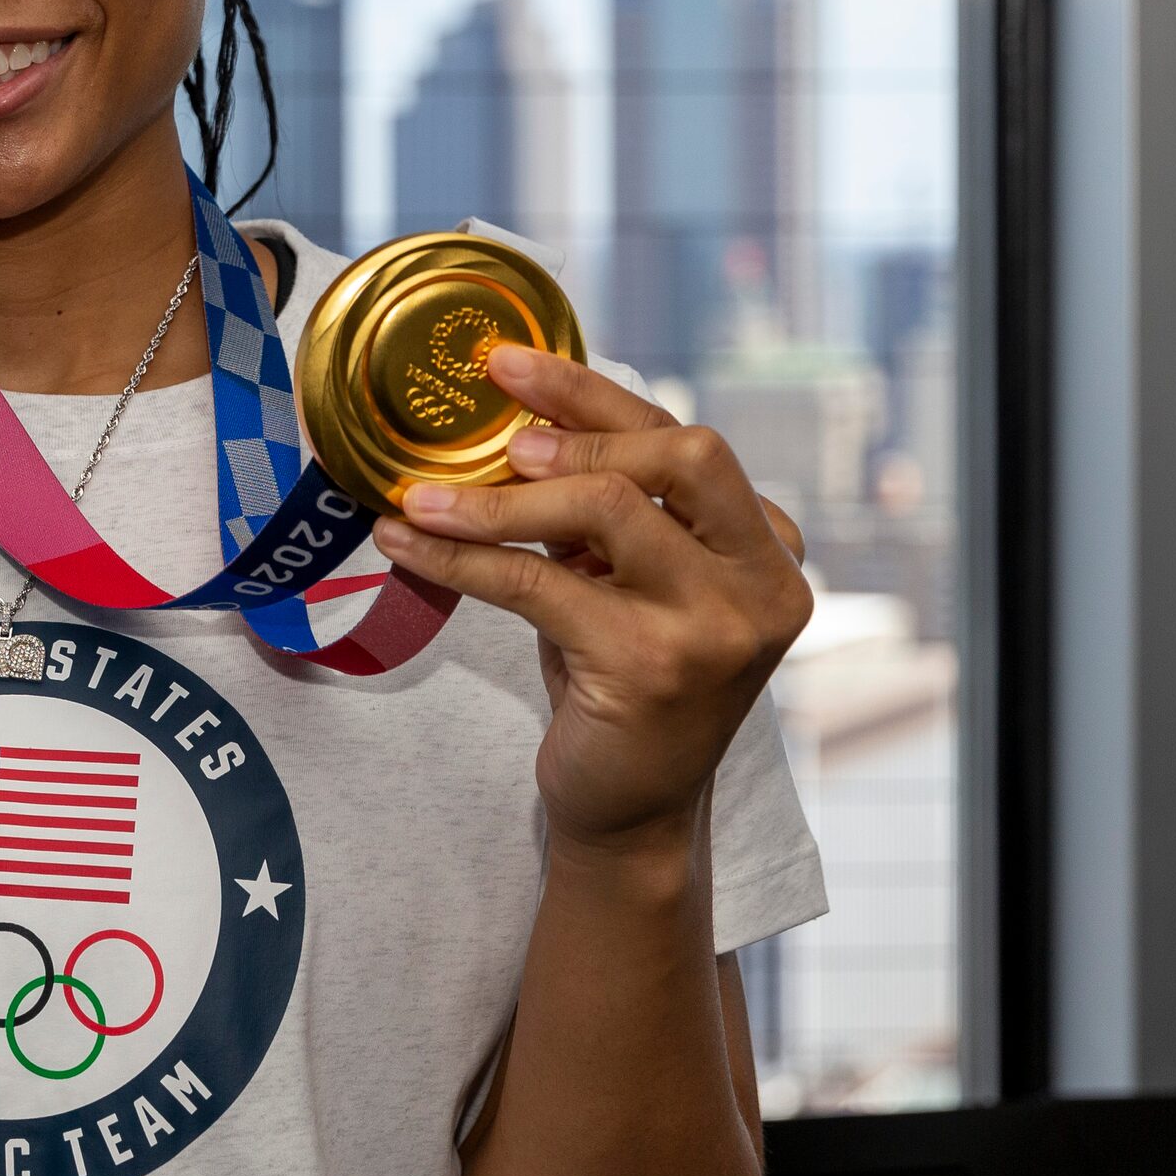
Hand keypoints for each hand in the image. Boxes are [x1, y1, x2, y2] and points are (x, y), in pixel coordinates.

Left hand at [372, 344, 812, 856]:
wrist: (629, 811)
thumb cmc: (621, 682)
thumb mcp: (627, 582)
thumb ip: (607, 508)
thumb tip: (513, 417)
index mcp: (767, 548)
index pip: (684, 442)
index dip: (595, 395)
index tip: (511, 364)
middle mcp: (761, 582)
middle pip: (676, 455)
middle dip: (577, 423)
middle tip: (491, 432)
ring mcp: (717, 626)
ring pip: (603, 508)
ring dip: (498, 499)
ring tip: (424, 495)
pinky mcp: (652, 666)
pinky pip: (538, 583)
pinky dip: (463, 557)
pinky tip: (408, 543)